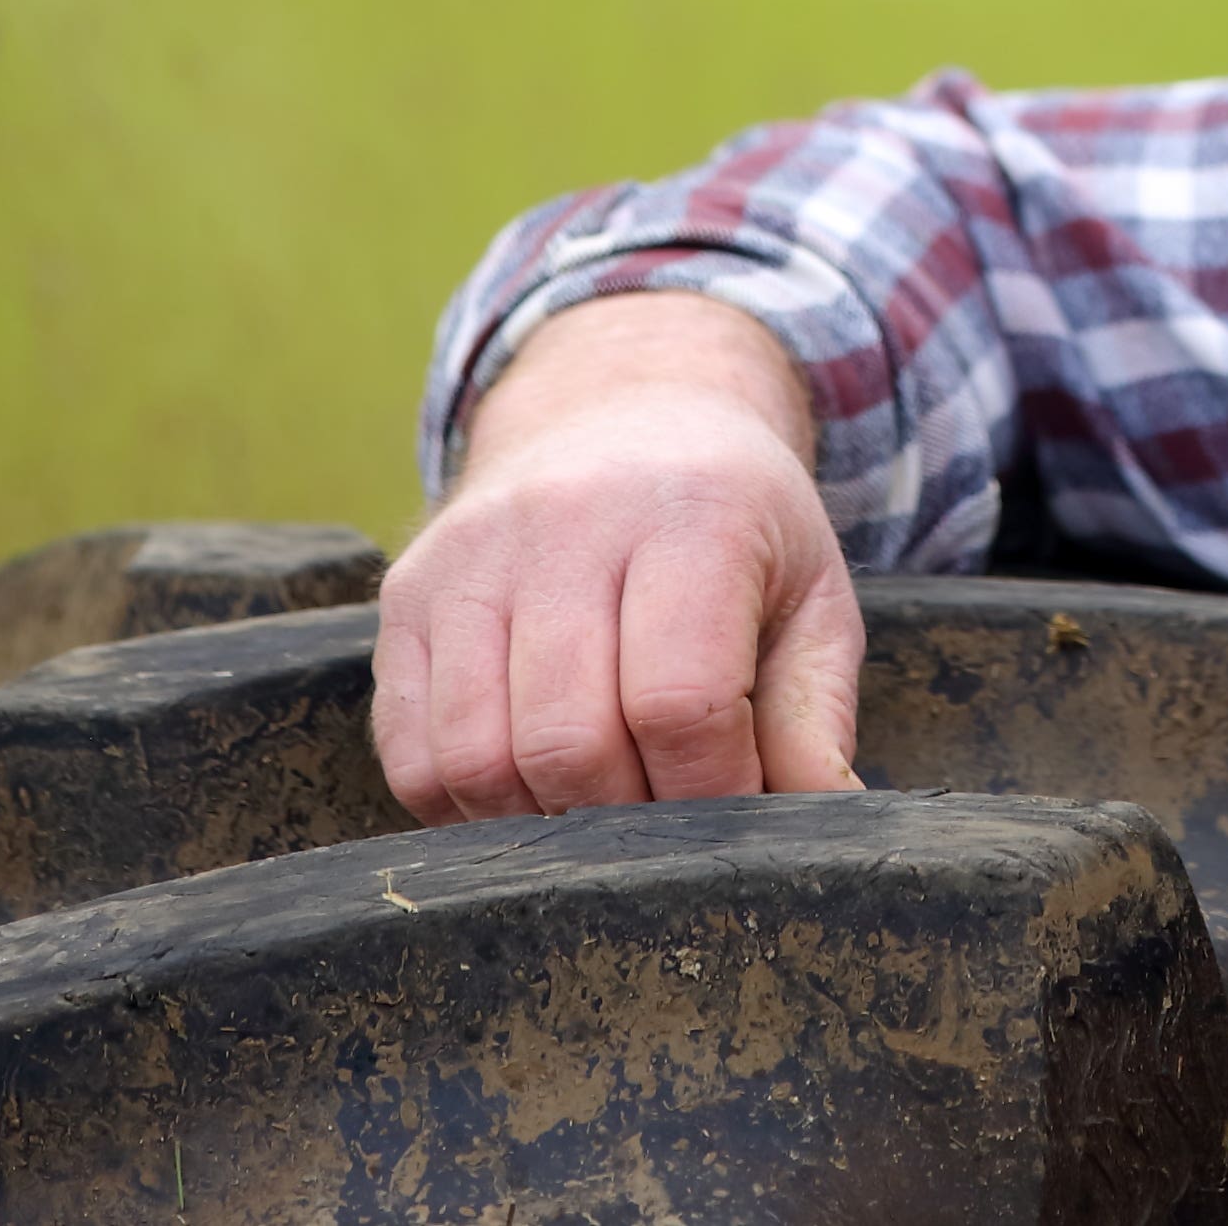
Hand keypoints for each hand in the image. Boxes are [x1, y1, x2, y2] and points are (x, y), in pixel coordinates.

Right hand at [374, 291, 866, 821]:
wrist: (623, 407)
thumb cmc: (733, 522)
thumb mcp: (810, 590)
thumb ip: (815, 711)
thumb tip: (824, 818)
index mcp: (692, 514)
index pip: (680, 702)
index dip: (710, 790)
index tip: (734, 810)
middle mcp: (565, 523)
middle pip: (570, 742)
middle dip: (625, 819)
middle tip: (664, 817)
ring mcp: (469, 557)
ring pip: (476, 758)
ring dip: (540, 821)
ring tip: (599, 807)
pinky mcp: (404, 594)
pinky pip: (411, 751)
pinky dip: (465, 806)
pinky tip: (527, 791)